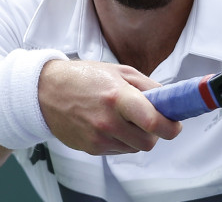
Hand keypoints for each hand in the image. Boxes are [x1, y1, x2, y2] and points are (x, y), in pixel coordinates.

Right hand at [38, 60, 180, 154]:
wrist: (46, 91)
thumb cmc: (84, 78)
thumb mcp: (121, 71)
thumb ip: (149, 86)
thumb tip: (169, 101)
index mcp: (118, 97)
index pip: (153, 122)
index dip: (171, 127)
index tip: (176, 124)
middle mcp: (107, 121)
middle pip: (148, 142)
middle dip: (156, 133)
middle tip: (151, 119)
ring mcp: (98, 138)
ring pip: (135, 148)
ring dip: (138, 136)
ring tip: (126, 118)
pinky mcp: (91, 149)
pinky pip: (120, 150)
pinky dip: (123, 140)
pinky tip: (111, 124)